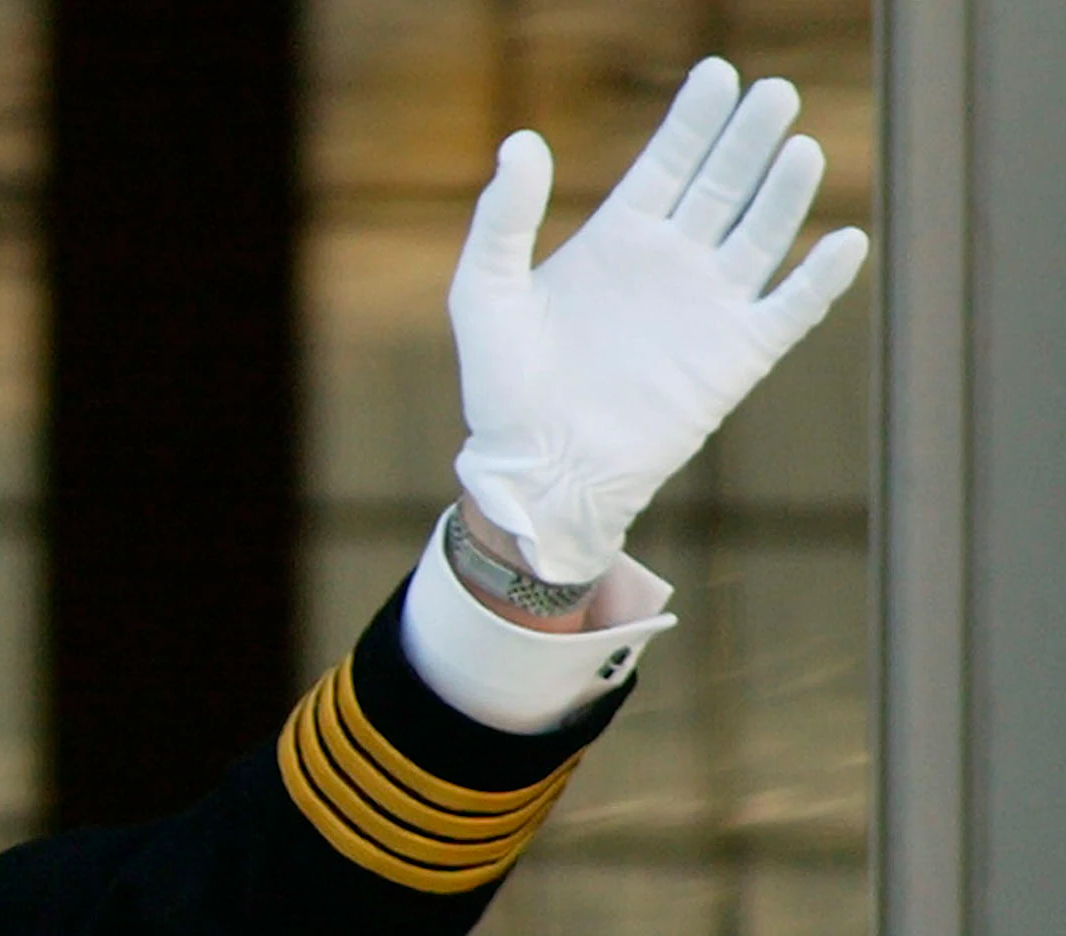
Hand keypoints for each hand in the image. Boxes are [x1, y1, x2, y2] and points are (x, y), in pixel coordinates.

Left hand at [451, 57, 869, 583]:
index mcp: (617, 240)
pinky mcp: (736, 357)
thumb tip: (522, 140)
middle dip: (749, 138)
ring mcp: (708, 307)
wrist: (538, 471)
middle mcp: (671, 263)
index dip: (694, 119)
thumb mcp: (484, 293)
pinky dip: (820, 277)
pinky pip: (790, 308)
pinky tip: (843, 240)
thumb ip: (502, 219)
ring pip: (762, 233)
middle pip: (725, 184)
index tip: (718, 73)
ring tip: (800, 146)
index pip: (668, 162)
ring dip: (785, 192)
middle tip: (775, 92)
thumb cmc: (501, 389)